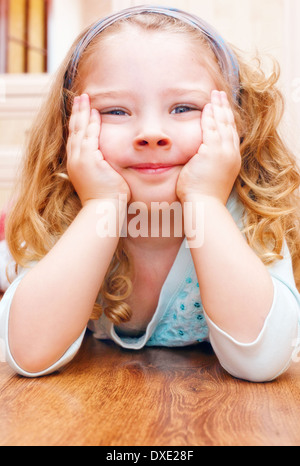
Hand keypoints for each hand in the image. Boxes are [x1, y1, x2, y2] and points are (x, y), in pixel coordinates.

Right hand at [67, 94, 130, 205]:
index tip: (81, 111)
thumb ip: (103, 169)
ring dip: (82, 113)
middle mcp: (75, 160)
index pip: (76, 139)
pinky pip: (89, 136)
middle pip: (74, 131)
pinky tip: (94, 112)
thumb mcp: (102, 180)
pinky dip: (91, 124)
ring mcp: (80, 159)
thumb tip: (109, 166)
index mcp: (77, 164)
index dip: (78, 123)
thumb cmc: (105, 199)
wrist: (102, 209)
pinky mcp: (87, 159)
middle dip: (77, 113)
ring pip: (79, 130)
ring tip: (84, 99)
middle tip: (79, 98)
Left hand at [176, 90, 240, 204]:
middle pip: (229, 125)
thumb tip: (198, 161)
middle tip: (220, 95)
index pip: (230, 134)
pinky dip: (209, 116)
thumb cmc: (202, 196)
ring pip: (222, 124)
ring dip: (218, 107)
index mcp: (231, 159)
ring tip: (215, 95)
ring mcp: (223, 152)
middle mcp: (230, 154)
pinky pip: (211, 128)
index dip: (227, 119)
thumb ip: (206, 164)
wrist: (204, 205)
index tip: (222, 109)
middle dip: (224, 108)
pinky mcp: (213, 151)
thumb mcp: (209, 176)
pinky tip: (207, 106)